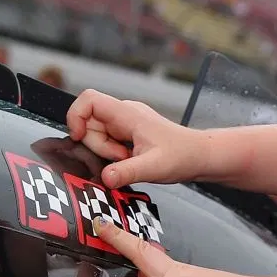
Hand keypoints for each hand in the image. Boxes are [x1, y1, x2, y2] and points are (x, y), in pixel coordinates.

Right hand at [67, 88, 216, 187]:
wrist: (200, 156)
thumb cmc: (183, 156)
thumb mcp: (154, 167)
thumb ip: (128, 172)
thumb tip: (105, 177)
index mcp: (128, 113)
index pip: (89, 99)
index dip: (76, 116)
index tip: (78, 137)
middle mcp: (124, 114)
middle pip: (89, 123)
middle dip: (98, 145)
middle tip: (122, 158)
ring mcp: (125, 124)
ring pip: (96, 135)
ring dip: (106, 152)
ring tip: (130, 159)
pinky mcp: (126, 134)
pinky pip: (106, 142)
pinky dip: (112, 155)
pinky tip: (130, 160)